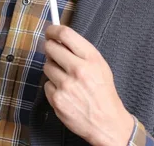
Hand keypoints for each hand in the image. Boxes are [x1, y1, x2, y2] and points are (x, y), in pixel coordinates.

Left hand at [43, 25, 133, 145]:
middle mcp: (78, 69)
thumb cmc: (103, 92)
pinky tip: (65, 93)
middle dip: (50, 50)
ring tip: (66, 79)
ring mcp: (66, 85)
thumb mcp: (99, 65)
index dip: (53, 30)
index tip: (50, 32)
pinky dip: (53, 87)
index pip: (65, 34)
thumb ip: (80, 51)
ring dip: (53, 70)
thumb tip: (58, 38)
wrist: (107, 122)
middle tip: (55, 55)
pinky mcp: (57, 99)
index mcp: (91, 58)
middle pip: (50, 48)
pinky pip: (47, 84)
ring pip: (47, 66)